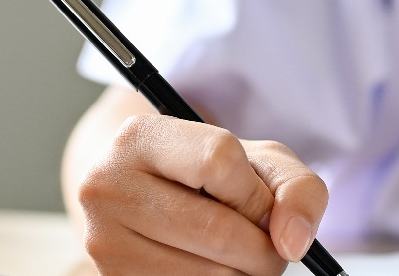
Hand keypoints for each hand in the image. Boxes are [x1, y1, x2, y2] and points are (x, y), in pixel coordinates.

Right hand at [74, 114, 328, 274]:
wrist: (143, 201)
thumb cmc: (207, 178)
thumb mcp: (256, 162)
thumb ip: (296, 190)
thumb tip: (294, 244)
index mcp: (138, 137)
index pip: (219, 161)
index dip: (257, 194)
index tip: (261, 206)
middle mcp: (105, 186)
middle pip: (218, 231)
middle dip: (263, 249)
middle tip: (267, 248)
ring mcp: (102, 241)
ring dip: (244, 275)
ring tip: (238, 259)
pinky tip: (211, 270)